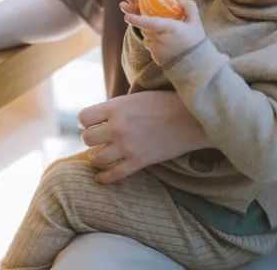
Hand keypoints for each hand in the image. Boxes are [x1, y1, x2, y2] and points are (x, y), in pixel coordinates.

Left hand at [77, 91, 209, 182]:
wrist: (192, 118)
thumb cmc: (165, 103)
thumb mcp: (135, 98)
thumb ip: (115, 109)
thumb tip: (96, 120)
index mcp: (116, 107)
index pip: (83, 118)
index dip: (87, 120)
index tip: (94, 122)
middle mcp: (118, 127)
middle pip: (87, 139)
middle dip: (92, 138)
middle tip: (100, 138)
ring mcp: (128, 146)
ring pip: (96, 158)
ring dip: (98, 157)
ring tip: (103, 154)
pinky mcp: (139, 161)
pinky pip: (113, 175)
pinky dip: (104, 178)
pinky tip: (102, 177)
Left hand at [124, 0, 202, 65]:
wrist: (195, 65)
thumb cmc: (195, 41)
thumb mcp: (195, 22)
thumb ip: (188, 6)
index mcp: (170, 28)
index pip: (150, 23)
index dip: (137, 20)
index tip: (127, 16)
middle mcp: (160, 39)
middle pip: (146, 26)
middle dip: (147, 22)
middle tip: (160, 21)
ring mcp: (156, 49)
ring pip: (147, 35)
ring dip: (152, 32)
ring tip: (167, 35)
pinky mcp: (155, 56)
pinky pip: (150, 44)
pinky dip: (155, 41)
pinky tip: (167, 44)